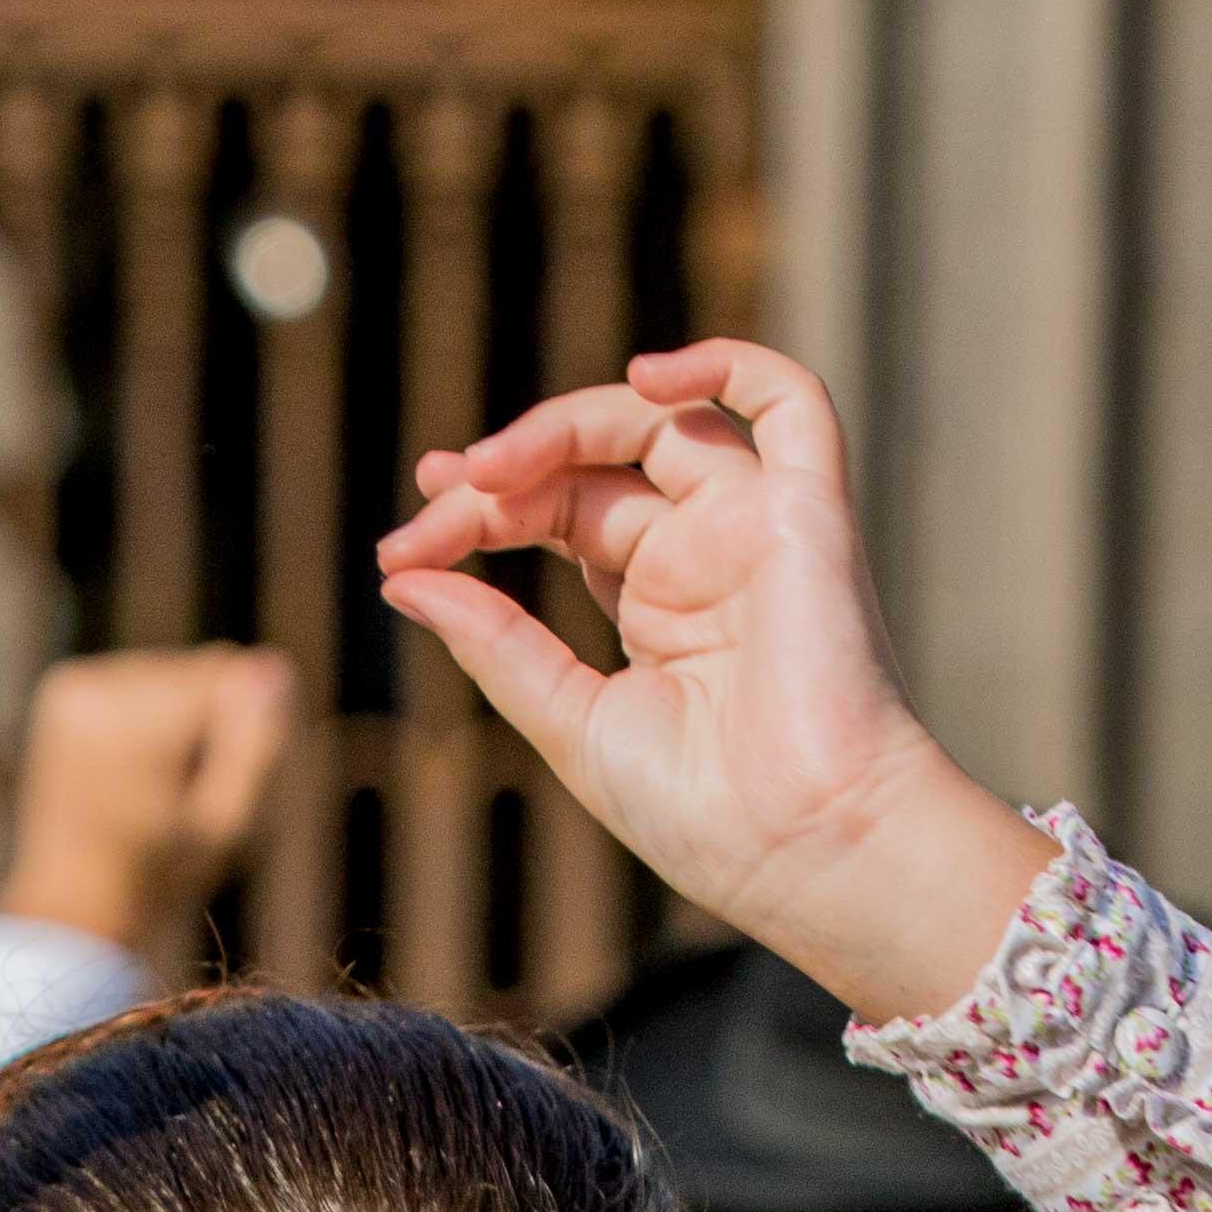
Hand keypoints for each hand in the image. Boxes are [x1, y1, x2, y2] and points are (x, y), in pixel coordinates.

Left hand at [0, 647, 301, 957]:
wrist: (71, 902)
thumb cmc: (155, 877)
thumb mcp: (225, 824)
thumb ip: (255, 744)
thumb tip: (274, 667)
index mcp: (137, 727)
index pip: (229, 675)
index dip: (238, 728)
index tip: (210, 784)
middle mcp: (97, 693)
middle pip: (198, 669)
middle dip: (204, 721)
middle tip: (175, 793)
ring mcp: (74, 686)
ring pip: (168, 672)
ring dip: (174, 718)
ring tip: (148, 786)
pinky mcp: (63, 687)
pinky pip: (133, 680)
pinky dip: (142, 714)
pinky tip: (127, 768)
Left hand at [368, 342, 1044, 1019]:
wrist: (803, 849)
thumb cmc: (700, 813)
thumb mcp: (569, 720)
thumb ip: (495, 644)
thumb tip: (404, 579)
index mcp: (653, 602)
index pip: (555, 514)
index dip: (475, 514)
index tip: (401, 551)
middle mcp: (705, 552)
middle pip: (590, 466)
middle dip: (500, 474)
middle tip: (432, 501)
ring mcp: (756, 526)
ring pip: (660, 421)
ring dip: (564, 425)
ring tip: (488, 468)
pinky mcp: (810, 513)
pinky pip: (790, 402)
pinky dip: (725, 363)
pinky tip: (646, 374)